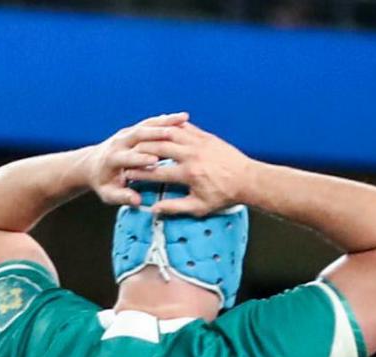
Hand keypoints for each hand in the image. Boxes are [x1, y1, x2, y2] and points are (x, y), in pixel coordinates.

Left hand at [82, 113, 189, 207]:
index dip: (139, 159)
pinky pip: (152, 122)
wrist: (92, 165)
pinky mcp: (134, 129)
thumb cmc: (104, 184)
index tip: (155, 161)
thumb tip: (136, 201)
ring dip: (166, 122)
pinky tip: (183, 117)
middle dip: (156, 134)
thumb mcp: (109, 194)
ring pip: (147, 125)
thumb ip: (121, 197)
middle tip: (175, 135)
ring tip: (185, 119)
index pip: (126, 157)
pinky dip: (167, 119)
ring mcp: (127, 133)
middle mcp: (119, 142)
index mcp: (112, 159)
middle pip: (138, 135)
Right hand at [133, 122, 256, 215]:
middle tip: (129, 153)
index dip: (138, 174)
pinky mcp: (207, 137)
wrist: (249, 179)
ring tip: (141, 139)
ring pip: (171, 134)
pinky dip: (172, 128)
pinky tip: (162, 130)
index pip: (156, 172)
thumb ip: (175, 207)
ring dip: (154, 136)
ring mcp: (200, 143)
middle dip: (141, 151)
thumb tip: (153, 209)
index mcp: (189, 174)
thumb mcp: (199, 207)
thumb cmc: (224, 196)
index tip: (126, 175)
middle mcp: (193, 155)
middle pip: (159, 148)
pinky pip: (186, 128)